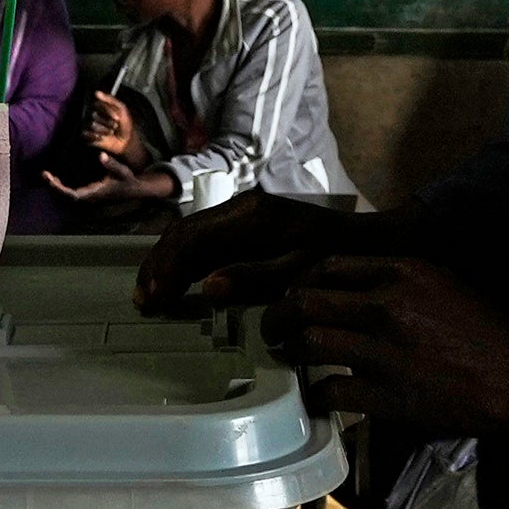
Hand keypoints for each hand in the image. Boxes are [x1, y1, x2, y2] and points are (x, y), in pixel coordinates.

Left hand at [46, 161, 179, 212]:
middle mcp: (90, 196)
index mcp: (96, 192)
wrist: (134, 189)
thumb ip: (112, 164)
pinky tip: (58, 178)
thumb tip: (100, 155)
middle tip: (44, 174)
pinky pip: (73, 191)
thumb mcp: (122, 171)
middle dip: (55, 187)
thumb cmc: (128, 180)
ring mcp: (89, 195)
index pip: (74, 194)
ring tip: (47, 175)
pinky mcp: (90, 191)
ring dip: (58, 186)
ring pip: (69, 194)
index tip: (52, 179)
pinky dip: (63, 185)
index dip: (61, 189)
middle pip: (68, 195)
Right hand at [73, 85, 149, 162]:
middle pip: (94, 115)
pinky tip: (102, 138)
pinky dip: (96, 136)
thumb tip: (96, 92)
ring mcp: (90, 125)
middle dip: (107, 122)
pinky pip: (87, 134)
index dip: (108, 111)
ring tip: (110, 132)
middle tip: (115, 126)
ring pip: (92, 125)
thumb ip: (110, 99)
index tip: (117, 118)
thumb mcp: (122, 109)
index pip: (97, 104)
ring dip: (104, 130)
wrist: (126, 141)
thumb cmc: (125, 124)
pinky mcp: (87, 136)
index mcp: (100, 107)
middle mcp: (93, 115)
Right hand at [137, 190, 345, 315]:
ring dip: (169, 264)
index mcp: (250, 215)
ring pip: (191, 235)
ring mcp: (243, 214)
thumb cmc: (335, 257)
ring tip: (152, 295)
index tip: (152, 298)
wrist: (365, 241)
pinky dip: (187, 262)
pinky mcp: (248, 225)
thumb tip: (209, 288)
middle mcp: (241, 207)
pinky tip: (179, 283)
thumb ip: (253, 279)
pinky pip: (206, 240)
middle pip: (184, 232)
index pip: (192, 237)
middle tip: (143, 301)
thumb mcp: (298, 272)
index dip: (167, 268)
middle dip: (159, 266)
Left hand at [272, 255, 508, 434]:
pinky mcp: (388, 396)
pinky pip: (328, 391)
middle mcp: (387, 305)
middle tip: (272, 329)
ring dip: (290, 352)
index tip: (292, 296)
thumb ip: (397, 284)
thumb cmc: (489, 333)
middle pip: (305, 301)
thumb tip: (353, 295)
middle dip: (278, 316)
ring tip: (289, 359)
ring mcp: (384, 352)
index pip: (327, 266)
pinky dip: (314, 397)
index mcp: (402, 272)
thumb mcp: (441, 285)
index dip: (299, 282)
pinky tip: (315, 400)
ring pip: (308, 343)